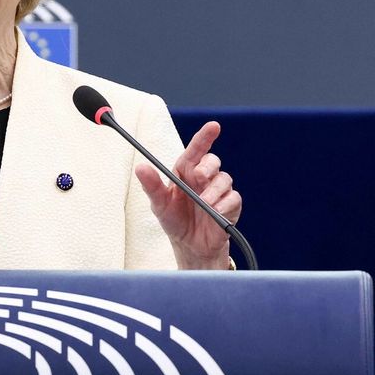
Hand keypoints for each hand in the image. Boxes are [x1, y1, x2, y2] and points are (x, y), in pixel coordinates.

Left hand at [135, 121, 241, 268]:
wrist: (191, 247)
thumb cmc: (174, 221)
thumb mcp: (159, 205)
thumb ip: (151, 186)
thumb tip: (140, 167)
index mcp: (185, 173)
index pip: (195, 150)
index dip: (205, 136)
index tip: (214, 127)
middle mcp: (203, 178)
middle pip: (212, 161)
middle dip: (207, 167)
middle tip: (199, 178)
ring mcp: (218, 191)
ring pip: (224, 178)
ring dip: (214, 190)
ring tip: (205, 205)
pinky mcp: (230, 205)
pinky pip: (233, 197)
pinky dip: (225, 204)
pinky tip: (216, 213)